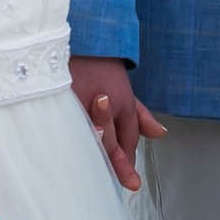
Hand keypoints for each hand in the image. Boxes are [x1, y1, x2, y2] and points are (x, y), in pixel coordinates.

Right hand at [71, 55, 166, 189]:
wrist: (80, 37)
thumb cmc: (101, 67)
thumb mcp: (123, 90)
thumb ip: (139, 116)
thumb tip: (161, 134)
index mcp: (121, 100)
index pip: (127, 138)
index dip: (128, 162)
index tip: (132, 182)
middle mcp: (103, 102)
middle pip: (108, 141)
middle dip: (117, 162)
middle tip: (128, 182)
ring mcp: (80, 101)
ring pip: (88, 135)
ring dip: (94, 150)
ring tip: (96, 169)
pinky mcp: (58, 99)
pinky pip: (63, 126)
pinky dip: (66, 139)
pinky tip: (66, 151)